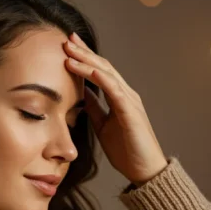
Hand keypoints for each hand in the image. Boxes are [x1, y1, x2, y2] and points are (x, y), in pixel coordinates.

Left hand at [64, 32, 167, 185]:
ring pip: (107, 73)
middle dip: (84, 52)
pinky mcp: (131, 112)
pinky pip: (114, 90)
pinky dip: (100, 78)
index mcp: (119, 97)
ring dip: (87, 61)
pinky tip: (87, 70)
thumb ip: (95, 109)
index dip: (84, 57)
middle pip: (102, 66)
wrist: (144, 170)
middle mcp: (126, 94)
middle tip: (66, 39)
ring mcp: (130, 101)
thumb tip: (81, 95)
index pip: (100, 71)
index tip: (67, 47)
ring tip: (70, 51)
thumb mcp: (103, 126)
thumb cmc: (127, 150)